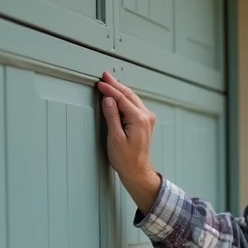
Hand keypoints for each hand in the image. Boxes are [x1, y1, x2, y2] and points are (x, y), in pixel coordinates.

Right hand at [96, 72, 161, 211]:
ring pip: (132, 98)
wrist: (137, 170)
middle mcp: (146, 116)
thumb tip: (108, 100)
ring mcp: (148, 119)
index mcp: (139, 119)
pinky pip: (135, 105)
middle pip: (129, 95)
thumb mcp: (115, 137)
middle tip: (105, 76)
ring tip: (109, 82)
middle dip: (116, 85)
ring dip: (120, 90)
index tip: (100, 84)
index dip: (109, 90)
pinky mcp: (146, 122)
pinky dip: (125, 98)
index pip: (121, 98)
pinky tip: (119, 95)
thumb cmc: (126, 158)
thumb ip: (111, 116)